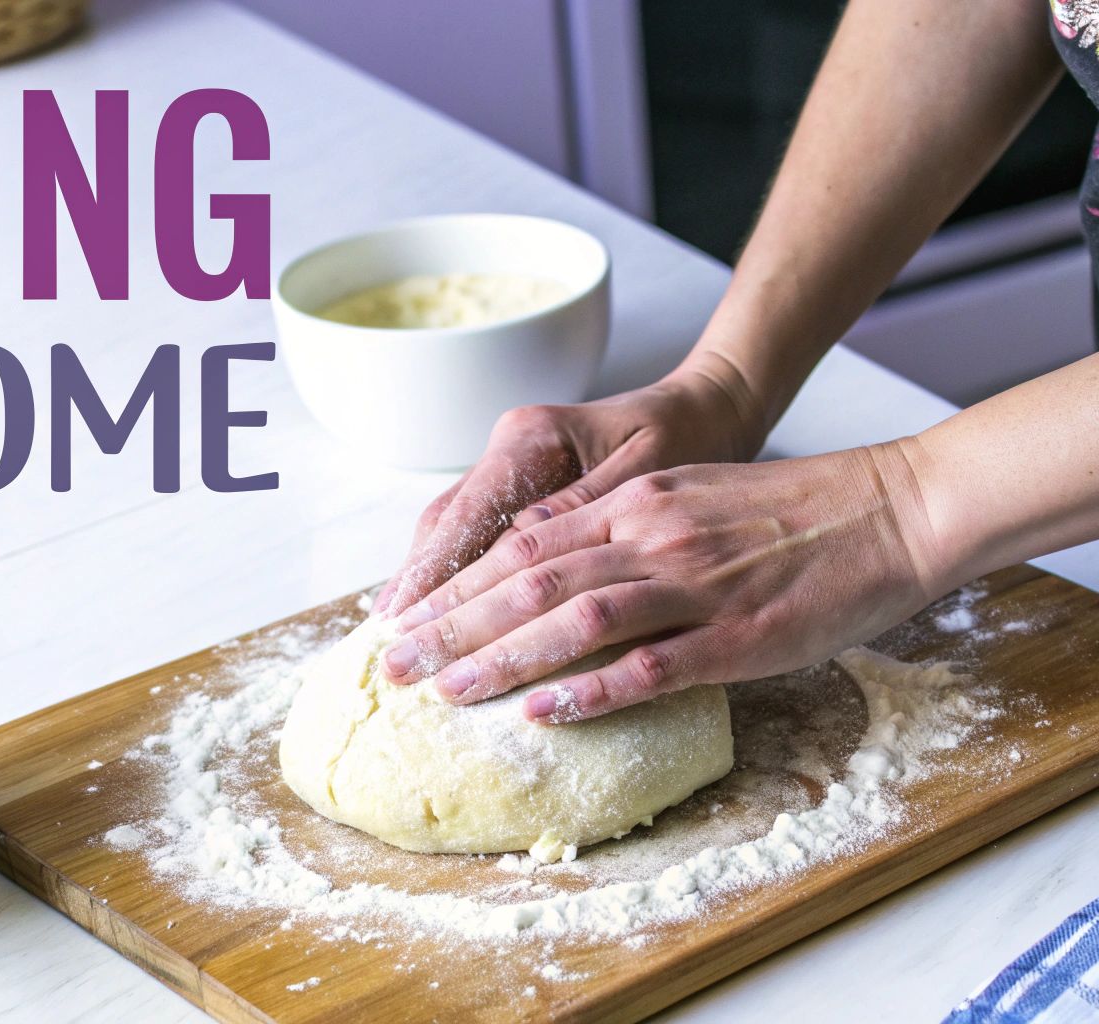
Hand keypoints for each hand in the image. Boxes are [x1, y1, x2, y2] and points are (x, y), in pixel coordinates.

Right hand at [373, 358, 766, 618]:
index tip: (406, 618)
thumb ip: (585, 502)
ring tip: (400, 640)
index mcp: (535, 438)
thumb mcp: (651, 468)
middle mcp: (511, 447)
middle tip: (391, 646)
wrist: (707, 406)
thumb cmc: (690, 435)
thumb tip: (517, 542)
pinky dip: (456, 576)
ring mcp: (511, 466)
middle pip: (447, 523)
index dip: (435, 570)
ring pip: (453, 529)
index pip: (470, 512)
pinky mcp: (522, 487)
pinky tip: (442, 616)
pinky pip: (476, 534)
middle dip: (418, 587)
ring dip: (428, 585)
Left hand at [376, 442, 952, 721]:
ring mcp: (695, 585)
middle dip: (453, 625)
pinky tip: (546, 713)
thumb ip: (618, 522)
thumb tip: (544, 558)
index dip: (455, 583)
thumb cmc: (794, 509)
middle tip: (396, 664)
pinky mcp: (740, 635)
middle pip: (529, 579)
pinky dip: (593, 690)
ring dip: (502, 658)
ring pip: (575, 619)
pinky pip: (652, 666)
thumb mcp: (690, 493)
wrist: (894, 507)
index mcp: (636, 502)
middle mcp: (652, 535)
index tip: (405, 616)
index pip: (522, 542)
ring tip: (448, 692)